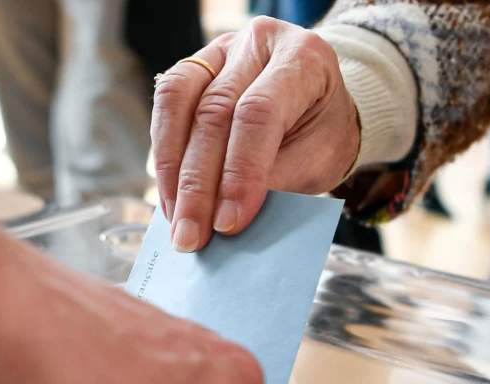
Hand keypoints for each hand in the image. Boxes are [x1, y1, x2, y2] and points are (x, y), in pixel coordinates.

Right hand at [151, 16, 359, 251]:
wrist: (321, 105)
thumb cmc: (324, 131)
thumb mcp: (319, 159)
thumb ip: (277, 180)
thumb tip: (225, 218)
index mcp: (304, 58)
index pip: (259, 113)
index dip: (240, 171)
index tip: (229, 222)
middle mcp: (260, 42)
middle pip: (213, 112)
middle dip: (199, 184)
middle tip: (191, 236)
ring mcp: (222, 49)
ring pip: (178, 103)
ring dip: (172, 170)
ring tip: (175, 219)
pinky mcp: (196, 65)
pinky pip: (167, 105)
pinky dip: (165, 154)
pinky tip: (170, 194)